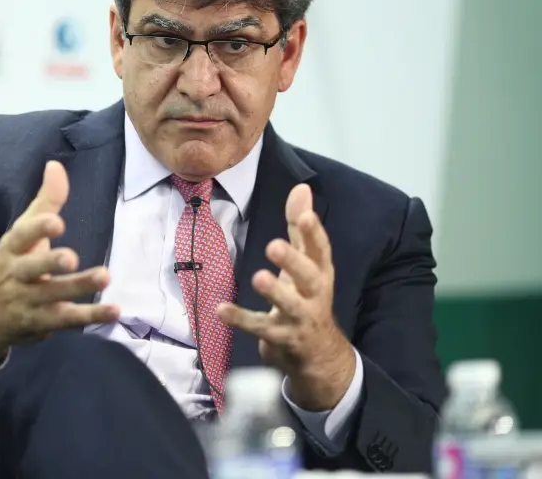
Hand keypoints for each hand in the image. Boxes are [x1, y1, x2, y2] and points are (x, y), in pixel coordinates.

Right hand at [0, 160, 119, 369]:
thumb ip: (45, 201)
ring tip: (105, 276)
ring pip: (54, 295)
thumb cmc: (13, 264)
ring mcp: (29, 302)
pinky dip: (91, 316)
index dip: (38, 229)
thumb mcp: (23, 233)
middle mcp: (17, 275)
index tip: (57, 222)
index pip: (21, 237)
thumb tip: (56, 164)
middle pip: (33, 269)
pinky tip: (114, 311)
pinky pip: (68, 320)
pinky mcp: (44, 323)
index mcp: (12, 249)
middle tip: (71, 258)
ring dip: (79, 287)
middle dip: (50, 263)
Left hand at [217, 183, 355, 411]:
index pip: (320, 250)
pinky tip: (220, 309)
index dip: (314, 233)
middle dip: (293, 261)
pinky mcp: (281, 338)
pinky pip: (260, 328)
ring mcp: (300, 318)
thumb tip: (302, 187)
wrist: (319, 354)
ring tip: (257, 277)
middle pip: (308, 277)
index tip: (305, 216)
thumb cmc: (309, 297)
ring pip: (289, 305)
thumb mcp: (308, 263)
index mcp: (321, 272)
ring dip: (275, 292)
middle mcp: (315, 294)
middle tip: (273, 245)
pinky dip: (240, 319)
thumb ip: (300, 228)